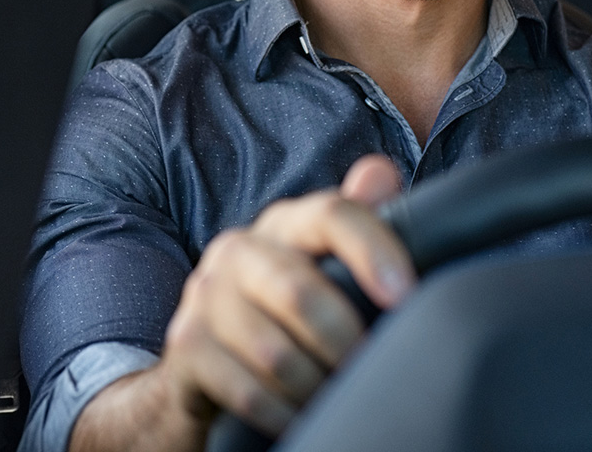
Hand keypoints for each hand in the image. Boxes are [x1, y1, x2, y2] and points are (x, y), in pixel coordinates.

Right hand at [71, 154, 414, 450]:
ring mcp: (206, 296)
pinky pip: (248, 391)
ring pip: (276, 353)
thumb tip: (382, 173)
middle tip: (371, 367)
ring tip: (340, 396)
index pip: (332, 214)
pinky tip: (304, 416)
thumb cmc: (289, 305)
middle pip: (300, 291)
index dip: (372, 249)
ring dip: (317, 385)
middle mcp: (239, 248)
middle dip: (345, 339)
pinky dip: (285, 413)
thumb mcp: (325, 262)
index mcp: (284, 221)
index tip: (406, 295)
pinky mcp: (185, 346)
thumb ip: (359, 219)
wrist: (205, 361)